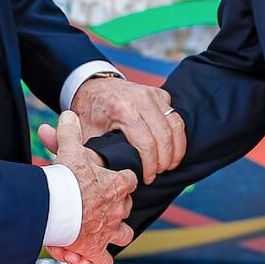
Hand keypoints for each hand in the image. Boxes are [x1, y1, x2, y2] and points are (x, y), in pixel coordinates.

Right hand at [39, 111, 136, 263]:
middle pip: (126, 207)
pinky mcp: (97, 249)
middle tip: (99, 206)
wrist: (58, 207)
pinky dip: (98, 260)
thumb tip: (68, 114)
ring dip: (114, 234)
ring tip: (101, 232)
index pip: (129, 180)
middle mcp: (118, 208)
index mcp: (117, 184)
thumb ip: (69, 132)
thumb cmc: (65, 179)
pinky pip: (104, 260)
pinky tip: (89, 257)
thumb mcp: (69, 150)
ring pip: (122, 234)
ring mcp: (109, 230)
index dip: (121, 179)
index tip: (113, 179)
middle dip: (116, 207)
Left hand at [70, 75, 185, 179]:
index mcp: (123, 110)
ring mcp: (152, 94)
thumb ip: (96, 153)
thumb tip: (106, 176)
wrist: (93, 86)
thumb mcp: (87, 133)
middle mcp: (141, 99)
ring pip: (176, 124)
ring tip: (170, 164)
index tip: (148, 177)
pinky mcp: (159, 93)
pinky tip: (169, 145)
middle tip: (160, 172)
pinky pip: (175, 115)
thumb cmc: (90, 110)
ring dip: (177, 147)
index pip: (146, 143)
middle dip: (165, 159)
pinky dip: (176, 132)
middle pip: (165, 135)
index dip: (150, 165)